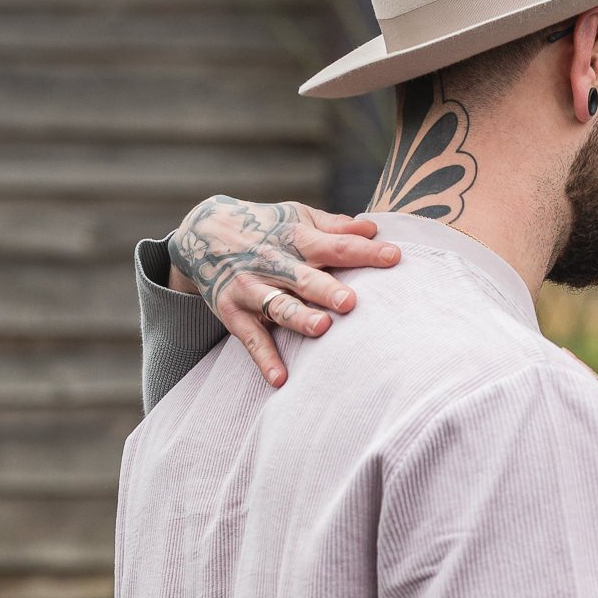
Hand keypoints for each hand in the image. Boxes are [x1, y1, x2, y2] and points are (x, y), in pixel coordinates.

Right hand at [168, 196, 402, 387]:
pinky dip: (264, 360)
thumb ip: (336, 227)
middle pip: (304, 278)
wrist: (203, 232)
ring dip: (298, 318)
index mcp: (296, 238)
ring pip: (278, 306)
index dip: (364, 252)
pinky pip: (251, 339)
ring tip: (321, 329)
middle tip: (351, 302)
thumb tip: (374, 227)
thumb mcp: (298, 217)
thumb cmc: (268, 227)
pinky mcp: (232, 313)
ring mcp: (251, 288)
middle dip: (326, 290)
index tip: (394, 258)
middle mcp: (273, 263)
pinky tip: (280, 379)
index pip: (335, 246)